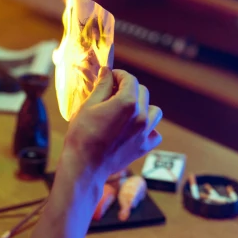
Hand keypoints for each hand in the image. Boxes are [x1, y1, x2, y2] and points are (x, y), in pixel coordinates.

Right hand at [62, 67, 161, 183]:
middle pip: (142, 92)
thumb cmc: (83, 135)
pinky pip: (155, 133)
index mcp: (128, 102)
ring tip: (127, 111)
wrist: (85, 165)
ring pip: (154, 111)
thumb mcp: (89, 105)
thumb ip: (102, 86)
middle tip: (114, 93)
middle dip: (129, 88)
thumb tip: (107, 71)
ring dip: (143, 107)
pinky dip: (149, 129)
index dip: (119, 75)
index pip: (129, 79)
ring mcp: (145, 132)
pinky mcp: (144, 147)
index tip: (110, 77)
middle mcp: (141, 116)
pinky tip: (135, 129)